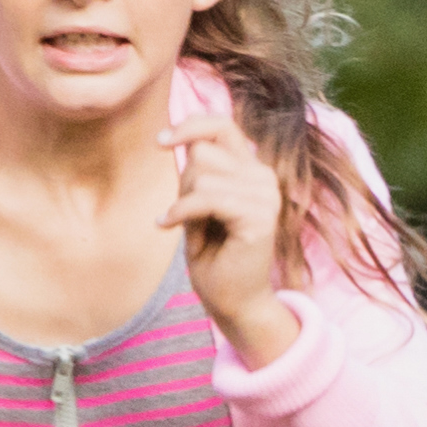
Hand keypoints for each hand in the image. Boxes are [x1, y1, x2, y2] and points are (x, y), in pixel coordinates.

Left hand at [163, 82, 292, 348]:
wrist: (233, 301)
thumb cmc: (214, 255)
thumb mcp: (199, 204)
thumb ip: (199, 172)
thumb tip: (179, 139)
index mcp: (253, 170)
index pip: (222, 125)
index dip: (190, 125)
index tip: (160, 141)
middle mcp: (264, 177)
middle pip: (203, 153)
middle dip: (184, 183)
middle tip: (187, 215)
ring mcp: (265, 196)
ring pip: (202, 175)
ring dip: (184, 202)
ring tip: (190, 227)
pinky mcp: (259, 217)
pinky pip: (206, 198)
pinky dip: (181, 212)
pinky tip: (168, 226)